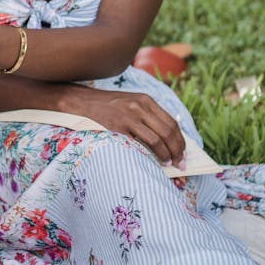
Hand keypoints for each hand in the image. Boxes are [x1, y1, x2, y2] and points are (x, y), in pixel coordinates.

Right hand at [64, 85, 186, 167]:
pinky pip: (142, 143)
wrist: (81, 102)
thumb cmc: (106, 107)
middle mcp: (140, 106)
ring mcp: (129, 116)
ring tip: (169, 164)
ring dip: (167, 155)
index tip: (183, 154)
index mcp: (146, 100)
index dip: (180, 141)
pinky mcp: (119, 127)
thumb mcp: (130, 104)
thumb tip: (167, 139)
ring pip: (158, 139)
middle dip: (178, 150)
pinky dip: (153, 154)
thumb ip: (147, 116)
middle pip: (168, 131)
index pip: (172, 122)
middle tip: (180, 164)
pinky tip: (154, 161)